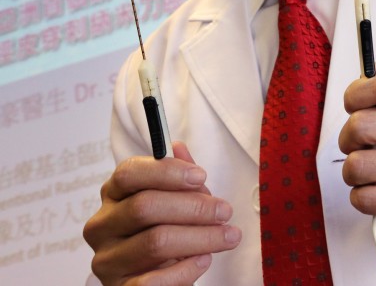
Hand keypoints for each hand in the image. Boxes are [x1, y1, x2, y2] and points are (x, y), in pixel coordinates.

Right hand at [83, 141, 240, 284]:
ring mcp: (106, 259)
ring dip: (200, 237)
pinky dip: (185, 269)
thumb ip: (178, 176)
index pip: (128, 173)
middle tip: (225, 211)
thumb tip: (179, 147)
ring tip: (228, 236)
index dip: (166, 172)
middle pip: (145, 206)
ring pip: (155, 242)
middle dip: (194, 207)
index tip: (201, 176)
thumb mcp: (175, 200)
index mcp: (113, 195)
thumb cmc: (167, 230)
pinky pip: (153, 281)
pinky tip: (204, 260)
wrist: (157, 278)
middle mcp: (102, 225)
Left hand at [339, 72, 375, 241]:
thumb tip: (370, 66)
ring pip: (355, 165)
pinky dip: (361, 198)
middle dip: (348, 141)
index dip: (354, 96)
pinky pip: (362, 197)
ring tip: (371, 173)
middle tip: (361, 148)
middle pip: (359, 126)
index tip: (354, 108)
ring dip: (353, 174)